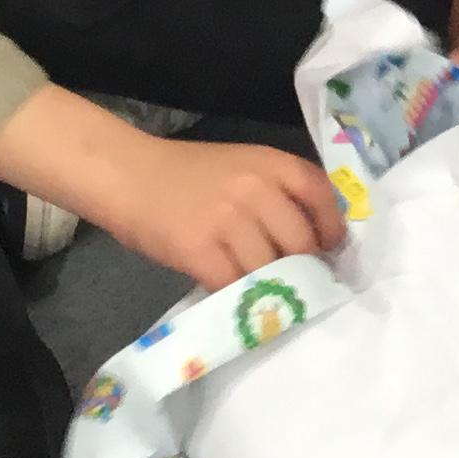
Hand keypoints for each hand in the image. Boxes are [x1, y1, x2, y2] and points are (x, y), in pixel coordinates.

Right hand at [101, 136, 346, 288]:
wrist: (127, 175)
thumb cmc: (185, 174)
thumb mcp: (240, 166)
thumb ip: (275, 192)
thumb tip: (312, 239)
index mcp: (269, 163)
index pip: (320, 194)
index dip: (331, 227)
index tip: (330, 249)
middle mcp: (255, 188)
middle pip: (300, 242)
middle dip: (304, 267)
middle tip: (296, 280)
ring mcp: (228, 220)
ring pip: (270, 269)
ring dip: (269, 285)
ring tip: (262, 290)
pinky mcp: (200, 250)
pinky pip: (234, 284)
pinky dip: (237, 295)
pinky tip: (233, 294)